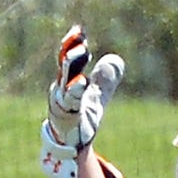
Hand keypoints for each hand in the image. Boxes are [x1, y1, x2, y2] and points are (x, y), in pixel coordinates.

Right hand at [39, 24, 126, 177]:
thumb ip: (105, 80)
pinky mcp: (66, 118)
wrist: (72, 146)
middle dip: (72, 52)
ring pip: (66, 81)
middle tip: (81, 40)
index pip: (69, 58)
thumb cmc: (81, 118)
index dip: (72, 44)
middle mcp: (61, 90)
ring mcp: (61, 104)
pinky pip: (69, 103)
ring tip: (80, 52)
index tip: (79, 30)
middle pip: (65, 67)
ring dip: (73, 66)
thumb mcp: (96, 96)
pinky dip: (74, 91)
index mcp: (68, 82)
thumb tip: (116, 60)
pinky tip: (82, 83)